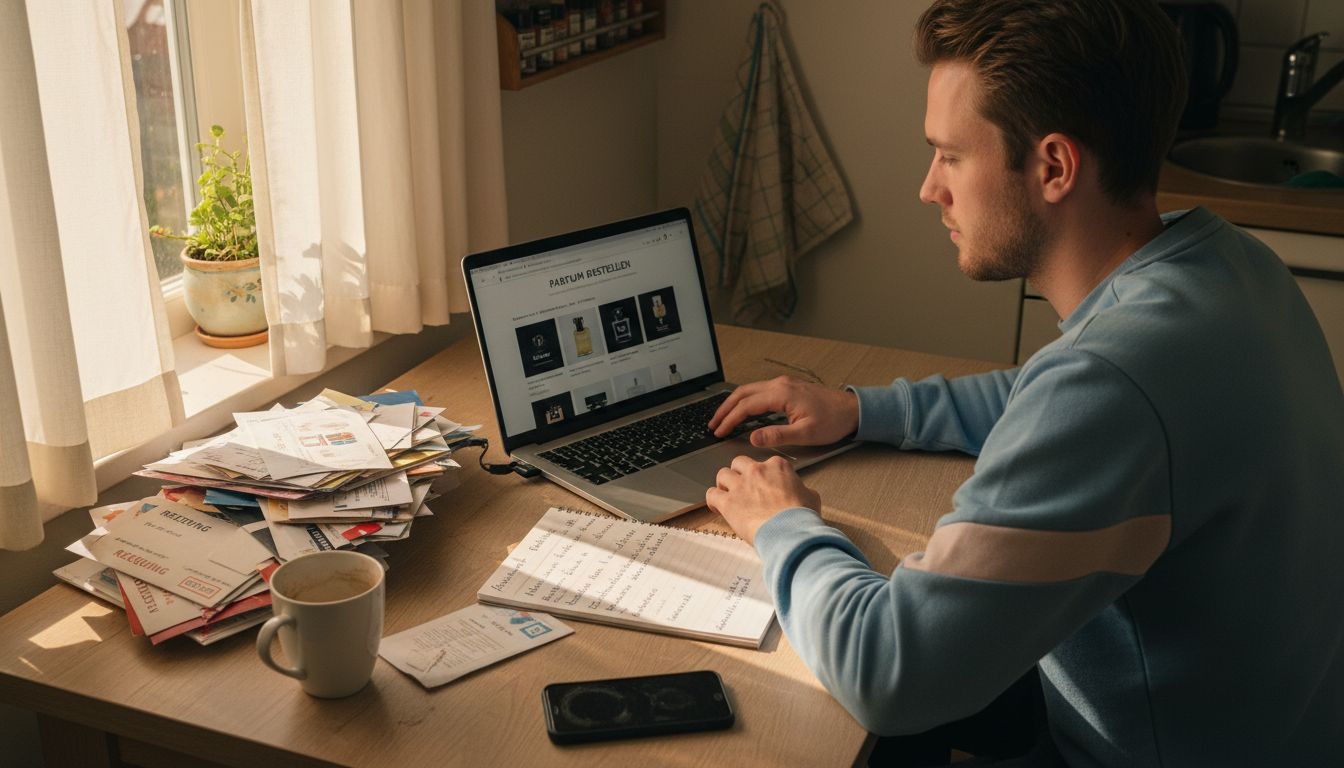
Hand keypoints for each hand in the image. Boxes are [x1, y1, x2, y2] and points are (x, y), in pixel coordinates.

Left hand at [706, 455, 820, 545]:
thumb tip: (801, 493)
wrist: (791, 532)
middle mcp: (757, 470)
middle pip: (739, 463)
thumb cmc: (802, 517)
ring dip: (724, 484)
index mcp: (777, 466)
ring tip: (728, 496)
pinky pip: (711, 494)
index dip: (763, 476)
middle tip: (743, 488)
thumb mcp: (811, 497)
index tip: (763, 487)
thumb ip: (801, 489)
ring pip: (722, 474)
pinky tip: (718, 507)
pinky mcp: (728, 502)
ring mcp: (741, 485)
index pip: (765, 463)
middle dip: (739, 474)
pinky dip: (713, 500)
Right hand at [709, 376, 858, 447]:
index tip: (719, 431)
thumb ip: (777, 435)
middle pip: (743, 393)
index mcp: (782, 394)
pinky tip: (743, 412)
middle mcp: (780, 385)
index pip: (746, 405)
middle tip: (713, 424)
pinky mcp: (787, 388)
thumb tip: (753, 438)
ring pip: (749, 390)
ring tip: (722, 419)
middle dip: (725, 409)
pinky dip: (746, 401)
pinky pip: (759, 391)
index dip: (730, 419)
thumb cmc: (833, 421)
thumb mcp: (806, 433)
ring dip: (734, 404)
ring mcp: (783, 384)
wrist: (852, 410)